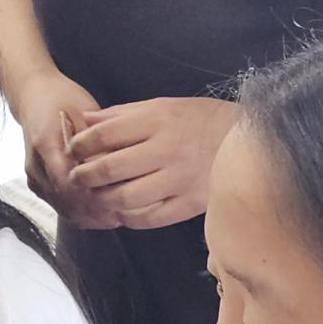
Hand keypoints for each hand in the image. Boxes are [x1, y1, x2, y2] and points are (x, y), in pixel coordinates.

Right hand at [12, 71, 116, 229]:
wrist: (33, 96)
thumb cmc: (62, 98)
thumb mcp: (84, 111)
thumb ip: (96, 141)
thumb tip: (116, 168)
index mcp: (46, 144)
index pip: (69, 183)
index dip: (93, 197)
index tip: (118, 202)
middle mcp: (36, 165)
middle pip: (66, 201)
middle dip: (95, 212)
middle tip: (124, 216)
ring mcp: (35, 177)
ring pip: (62, 208)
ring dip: (89, 217)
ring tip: (116, 219)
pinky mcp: (37, 184)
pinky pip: (59, 205)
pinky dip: (80, 213)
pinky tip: (101, 216)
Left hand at [67, 96, 240, 229]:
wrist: (249, 141)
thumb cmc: (202, 120)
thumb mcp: (164, 105)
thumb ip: (123, 114)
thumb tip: (85, 120)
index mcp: (158, 121)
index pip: (105, 135)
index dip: (81, 144)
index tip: (73, 150)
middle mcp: (166, 150)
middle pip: (109, 168)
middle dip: (85, 176)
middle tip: (77, 178)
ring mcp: (178, 179)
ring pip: (125, 197)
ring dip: (103, 200)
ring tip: (97, 197)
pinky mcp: (189, 203)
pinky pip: (150, 218)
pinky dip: (130, 218)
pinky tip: (123, 212)